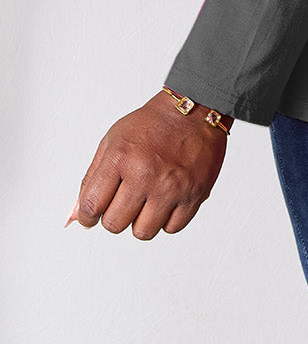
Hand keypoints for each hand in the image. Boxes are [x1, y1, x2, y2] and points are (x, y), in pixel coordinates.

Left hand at [66, 90, 230, 238]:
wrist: (194, 111)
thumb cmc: (153, 124)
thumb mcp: (112, 141)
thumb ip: (91, 179)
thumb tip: (76, 215)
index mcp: (121, 158)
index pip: (91, 206)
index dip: (87, 216)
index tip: (91, 215)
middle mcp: (145, 174)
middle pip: (114, 224)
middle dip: (114, 216)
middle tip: (122, 201)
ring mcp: (171, 187)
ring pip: (143, 232)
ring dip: (140, 221)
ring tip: (145, 202)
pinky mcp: (194, 195)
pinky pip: (172, 228)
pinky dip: (166, 219)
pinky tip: (165, 201)